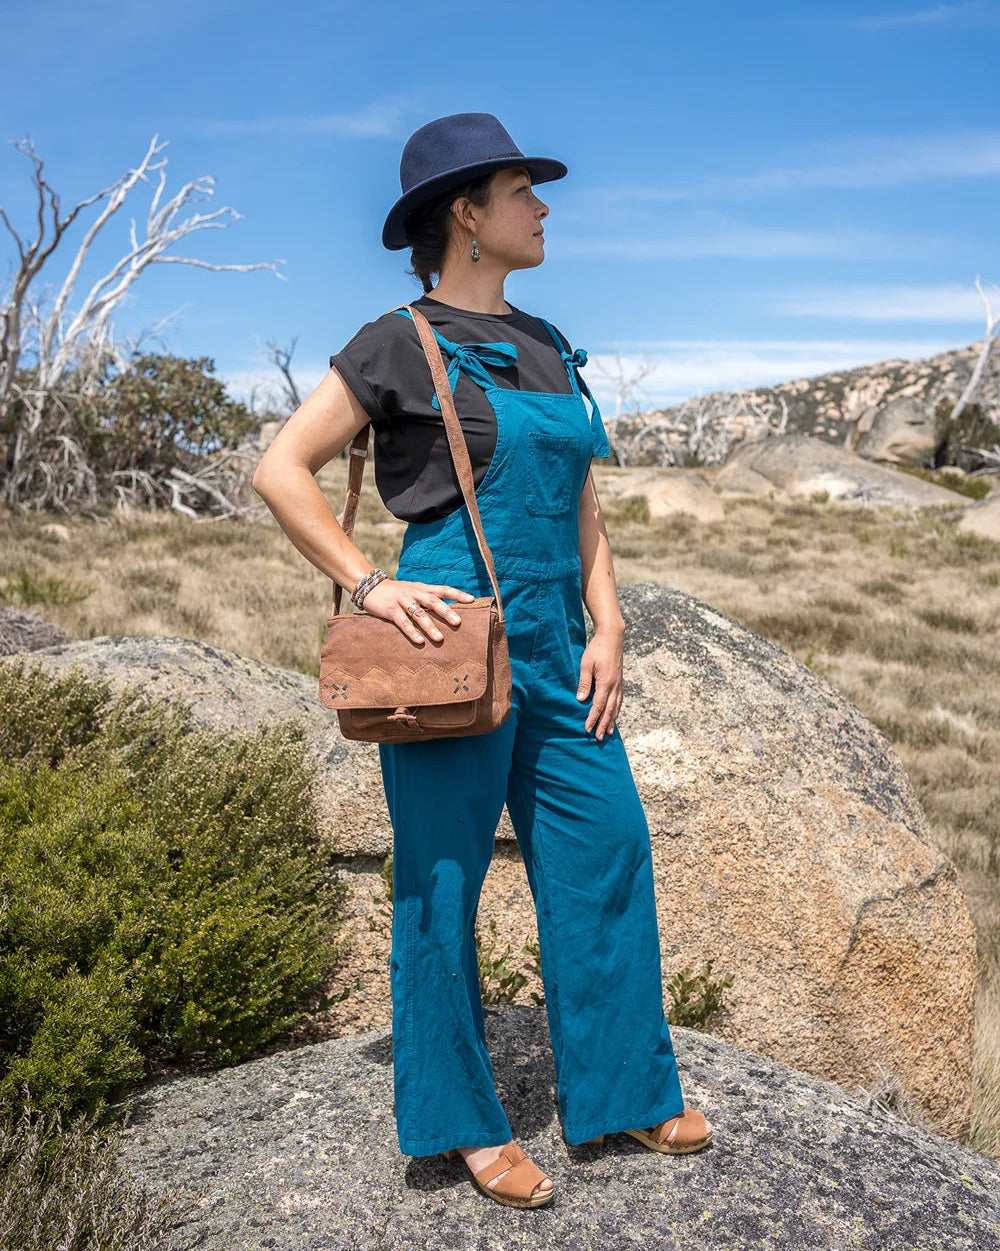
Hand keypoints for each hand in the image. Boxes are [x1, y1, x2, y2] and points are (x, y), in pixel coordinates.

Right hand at [360, 578, 475, 643]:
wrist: (369, 586)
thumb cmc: (395, 592)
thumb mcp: (412, 590)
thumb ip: (426, 597)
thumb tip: (447, 609)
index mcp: (421, 588)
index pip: (442, 589)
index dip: (457, 594)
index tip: (471, 600)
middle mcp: (414, 592)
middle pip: (433, 601)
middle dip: (446, 611)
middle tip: (458, 622)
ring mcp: (402, 600)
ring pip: (418, 613)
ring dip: (430, 626)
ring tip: (440, 638)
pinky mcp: (390, 610)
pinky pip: (403, 622)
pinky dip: (411, 632)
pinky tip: (419, 641)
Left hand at [576, 630, 623, 740]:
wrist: (612, 637)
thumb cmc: (596, 650)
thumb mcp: (586, 664)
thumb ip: (584, 683)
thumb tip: (581, 700)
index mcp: (606, 683)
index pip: (598, 706)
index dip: (593, 719)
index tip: (587, 729)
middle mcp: (615, 686)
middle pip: (609, 710)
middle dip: (603, 725)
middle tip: (599, 738)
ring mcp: (619, 684)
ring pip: (616, 707)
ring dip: (611, 721)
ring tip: (609, 733)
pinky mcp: (620, 682)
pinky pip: (619, 700)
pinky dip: (616, 711)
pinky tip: (614, 716)